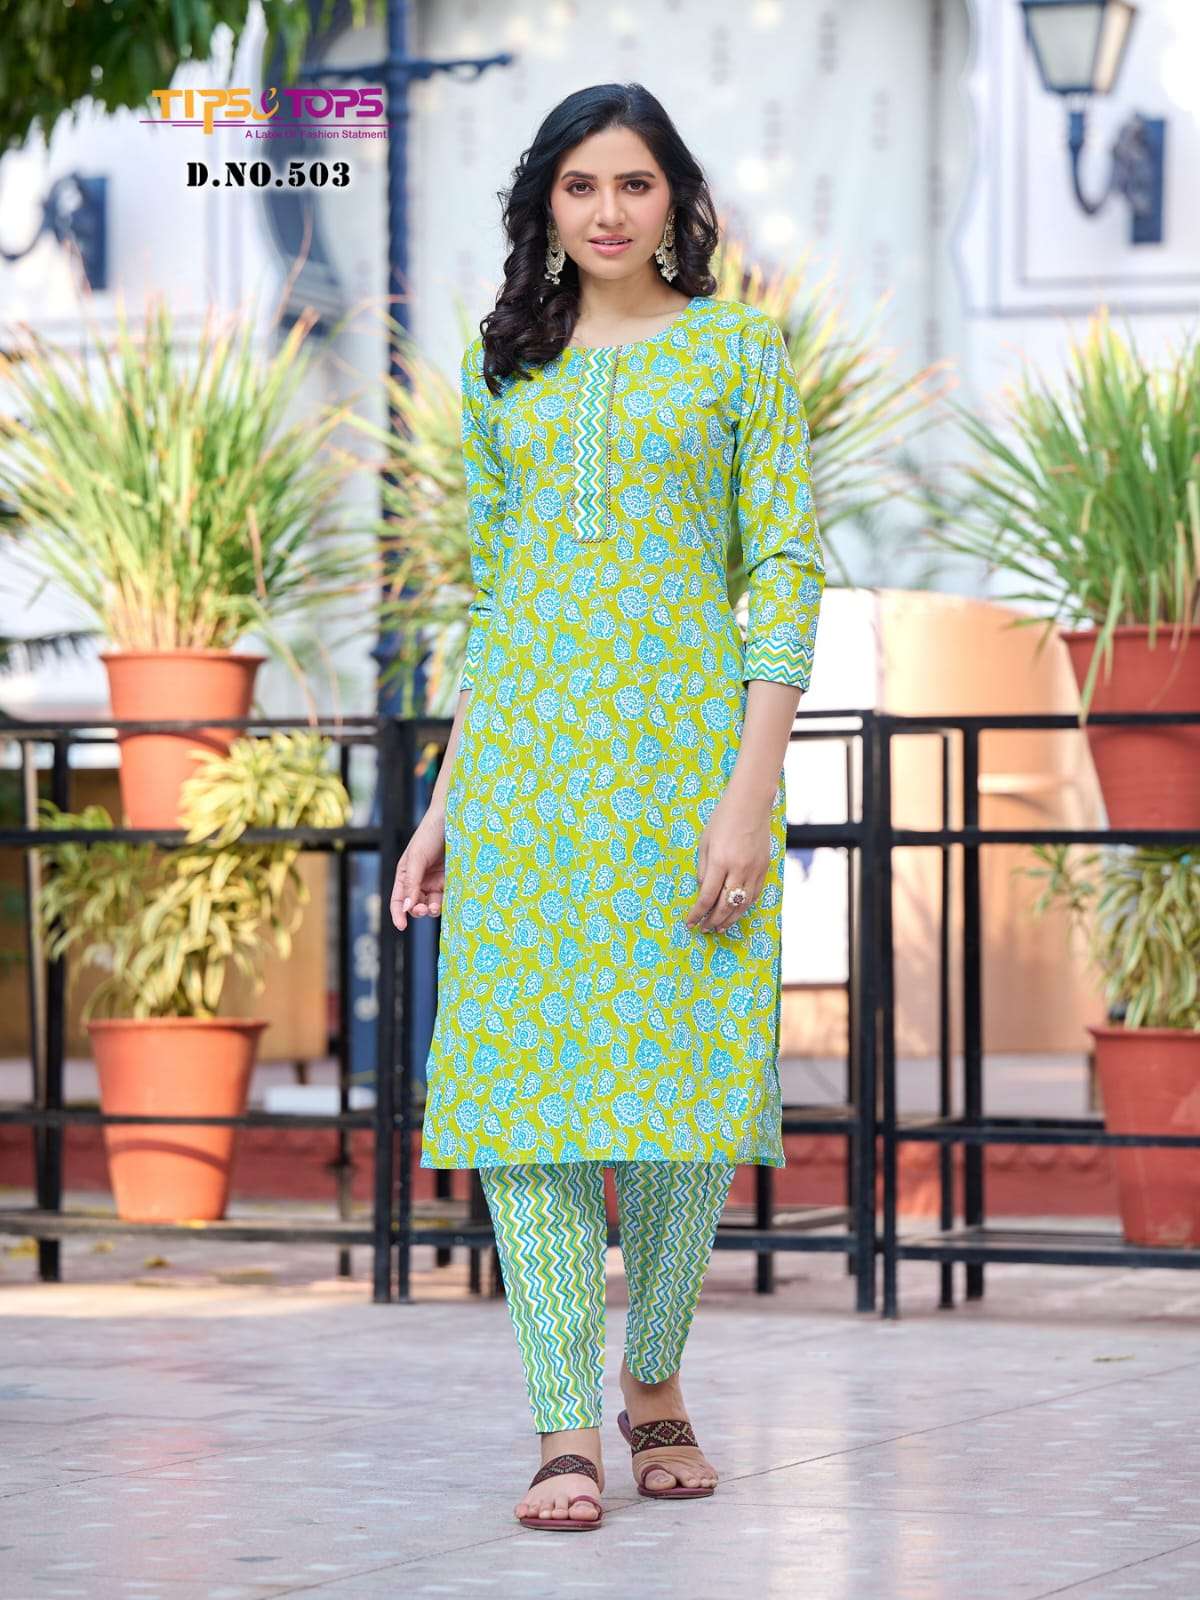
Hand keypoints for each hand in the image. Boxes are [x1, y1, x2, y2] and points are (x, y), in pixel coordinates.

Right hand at [390, 811, 446, 929]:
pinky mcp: (451, 880)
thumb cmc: (429, 834)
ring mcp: (436, 881)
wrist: (453, 819)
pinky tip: (448, 902)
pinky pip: (448, 897)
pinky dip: (446, 902)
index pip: (398, 900)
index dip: (398, 914)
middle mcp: (420, 880)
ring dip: (432, 908)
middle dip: (417, 910)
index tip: (402, 926)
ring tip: (434, 906)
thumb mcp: (416, 858)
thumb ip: (411, 883)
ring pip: (432, 904)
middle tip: (423, 908)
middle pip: (415, 905)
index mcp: (405, 874)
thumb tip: (407, 908)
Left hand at [684, 786, 771, 933]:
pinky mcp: (765, 868)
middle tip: (704, 929)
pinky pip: (755, 895)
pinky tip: (736, 912)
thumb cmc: (723, 819)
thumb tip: (703, 892)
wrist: (751, 804)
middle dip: (713, 921)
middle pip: (725, 906)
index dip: (697, 913)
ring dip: (730, 919)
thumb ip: (703, 869)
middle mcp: (738, 869)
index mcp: (719, 861)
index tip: (690, 922)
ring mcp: (754, 870)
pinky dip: (744, 907)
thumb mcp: (705, 842)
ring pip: (742, 905)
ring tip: (719, 927)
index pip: (707, 897)